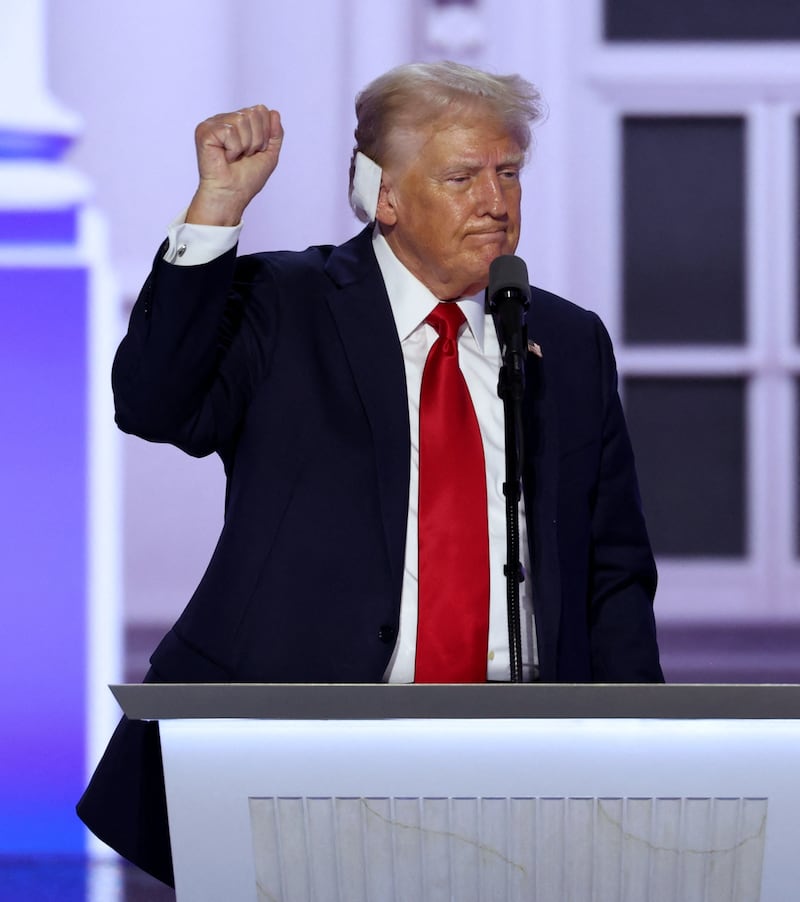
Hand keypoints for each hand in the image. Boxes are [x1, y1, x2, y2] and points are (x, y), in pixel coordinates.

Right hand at [185, 105, 283, 225]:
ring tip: (235, 157)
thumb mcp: (269, 155)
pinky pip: (229, 131)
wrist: (233, 195)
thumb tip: (274, 112)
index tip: (255, 151)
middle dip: (257, 140)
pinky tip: (225, 157)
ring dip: (245, 145)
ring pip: (242, 120)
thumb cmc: (247, 179)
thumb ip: (275, 134)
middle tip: (245, 156)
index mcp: (239, 122)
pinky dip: (233, 149)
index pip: (261, 110)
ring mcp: (213, 124)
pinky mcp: (204, 131)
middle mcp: (225, 119)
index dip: (265, 134)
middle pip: (254, 113)